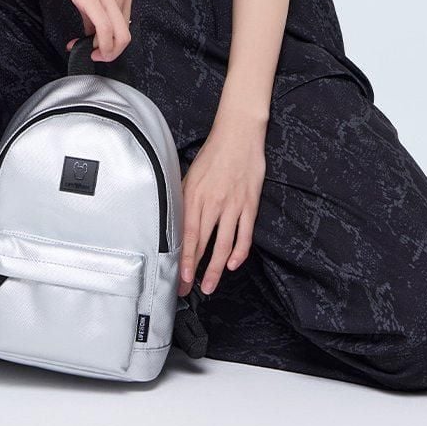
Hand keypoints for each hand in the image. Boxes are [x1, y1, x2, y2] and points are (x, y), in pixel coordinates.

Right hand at [25, 0, 133, 62]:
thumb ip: (94, 7)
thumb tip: (92, 29)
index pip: (126, 25)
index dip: (110, 42)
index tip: (93, 45)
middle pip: (126, 35)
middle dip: (109, 52)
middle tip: (91, 54)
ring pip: (119, 37)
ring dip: (101, 51)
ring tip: (82, 49)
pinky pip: (104, 30)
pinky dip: (97, 46)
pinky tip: (80, 45)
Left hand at [178, 117, 266, 297]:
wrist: (238, 135)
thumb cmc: (213, 153)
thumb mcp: (191, 174)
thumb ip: (185, 198)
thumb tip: (177, 221)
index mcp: (195, 195)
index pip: (187, 235)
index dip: (184, 259)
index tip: (180, 278)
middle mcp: (213, 203)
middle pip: (203, 244)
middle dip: (195, 270)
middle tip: (189, 290)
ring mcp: (233, 205)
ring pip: (224, 245)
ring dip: (217, 269)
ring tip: (210, 285)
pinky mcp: (249, 204)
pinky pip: (245, 234)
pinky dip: (239, 252)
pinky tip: (233, 264)